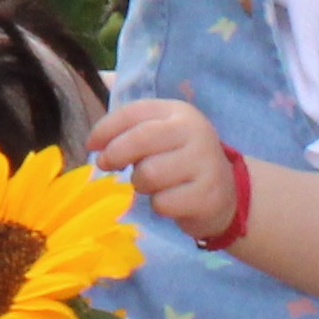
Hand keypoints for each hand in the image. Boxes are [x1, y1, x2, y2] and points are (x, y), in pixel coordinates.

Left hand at [89, 93, 232, 231]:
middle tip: (107, 166)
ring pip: (148, 174)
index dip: (105, 129)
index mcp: (179, 112)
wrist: (227, 196)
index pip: (133, 112)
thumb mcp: (161, 136)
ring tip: (152, 184)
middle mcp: (195, 131)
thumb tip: (91, 139)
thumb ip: (130, 129)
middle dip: (115, 155)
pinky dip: (158, 205)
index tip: (90, 145)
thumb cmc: (180, 163)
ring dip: (140, 184)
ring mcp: (205, 163)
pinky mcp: (208, 195)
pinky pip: (162, 202)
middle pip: (139, 140)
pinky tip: (171, 200)